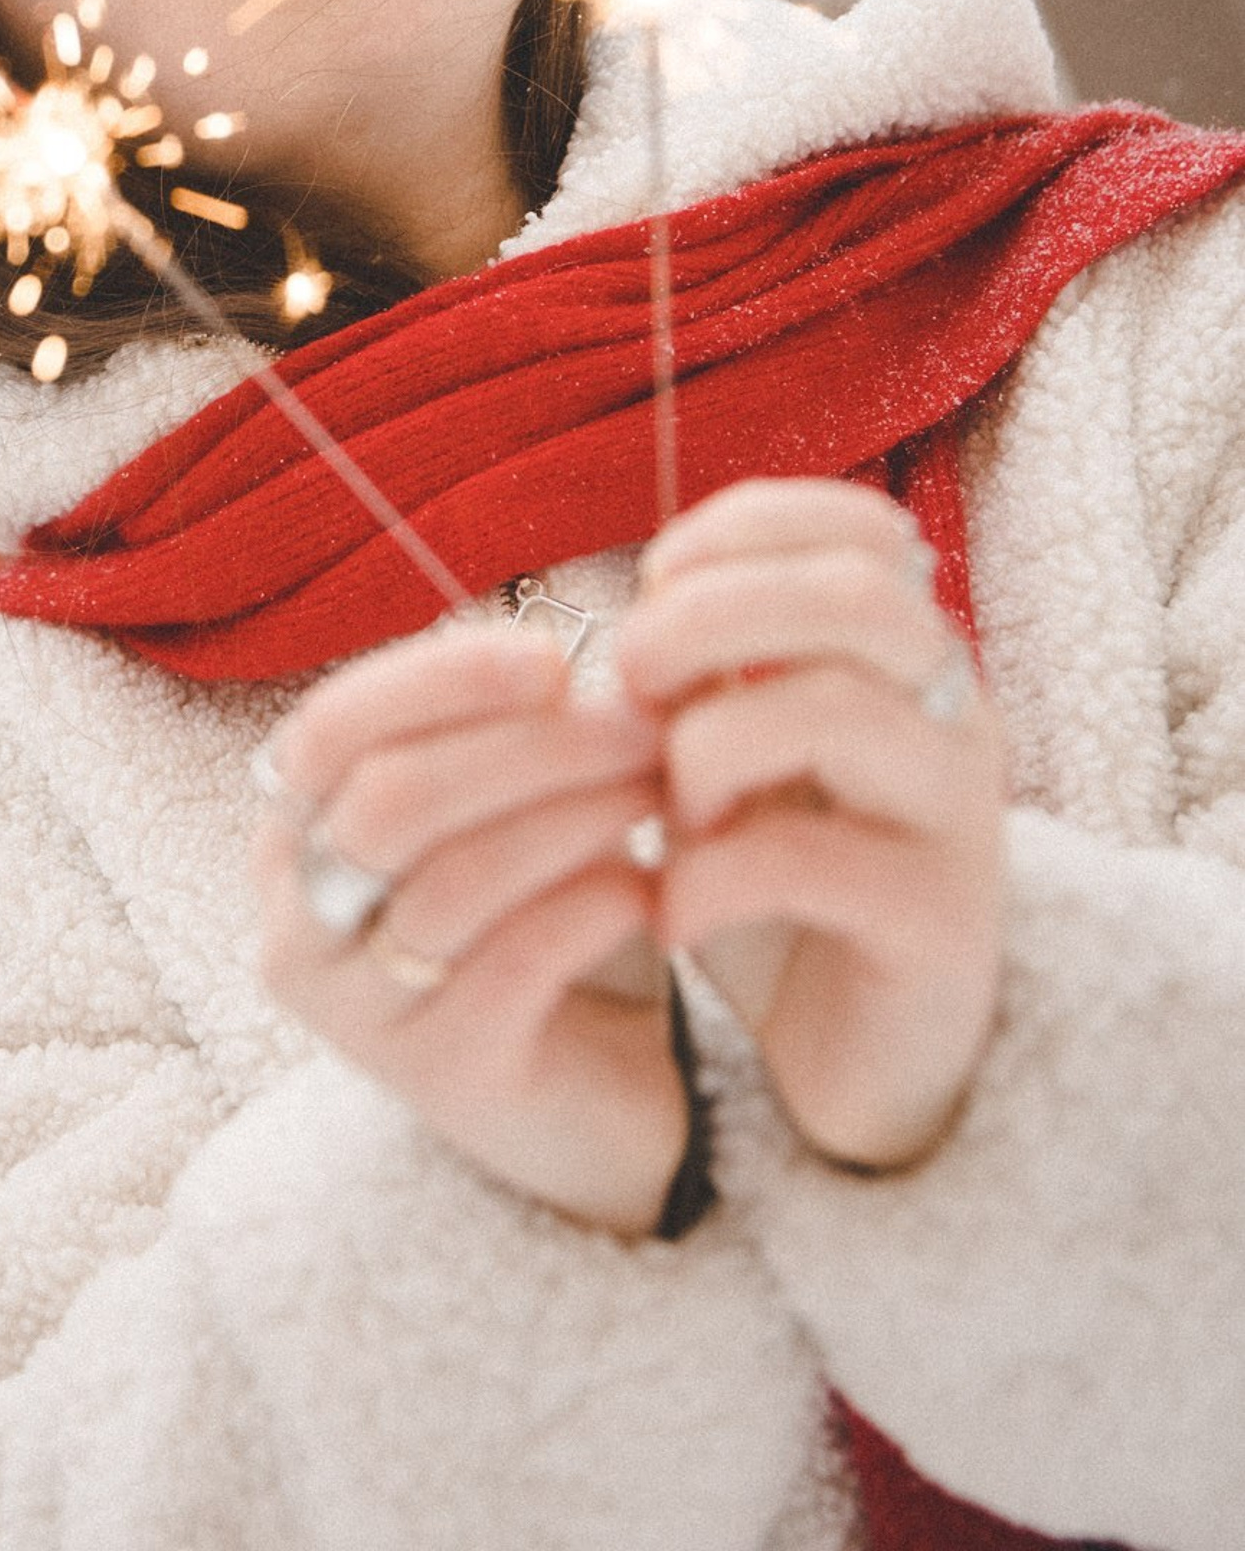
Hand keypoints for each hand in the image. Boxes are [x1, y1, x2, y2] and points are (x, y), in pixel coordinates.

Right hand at [254, 623, 685, 1237]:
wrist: (598, 1096)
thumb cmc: (547, 917)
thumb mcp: (521, 806)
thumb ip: (524, 725)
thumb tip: (582, 649)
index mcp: (296, 833)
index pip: (333, 729)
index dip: (438, 681)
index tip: (552, 659)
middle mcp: (298, 925)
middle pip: (392, 800)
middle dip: (528, 746)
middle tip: (641, 723)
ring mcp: (360, 1012)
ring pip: (455, 880)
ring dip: (575, 815)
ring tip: (663, 789)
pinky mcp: (443, 1077)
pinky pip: (513, 964)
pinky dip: (592, 904)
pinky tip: (653, 888)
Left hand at [615, 480, 1006, 1173]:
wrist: (859, 1060)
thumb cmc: (783, 880)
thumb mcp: (733, 755)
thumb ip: (704, 677)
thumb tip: (640, 621)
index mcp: (908, 659)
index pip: (856, 531)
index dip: (743, 529)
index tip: (656, 578)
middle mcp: (954, 718)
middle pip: (857, 597)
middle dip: (713, 613)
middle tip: (630, 671)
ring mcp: (959, 818)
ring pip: (836, 712)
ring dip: (710, 745)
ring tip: (668, 810)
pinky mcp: (938, 925)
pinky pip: (807, 861)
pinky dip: (709, 880)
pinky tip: (672, 913)